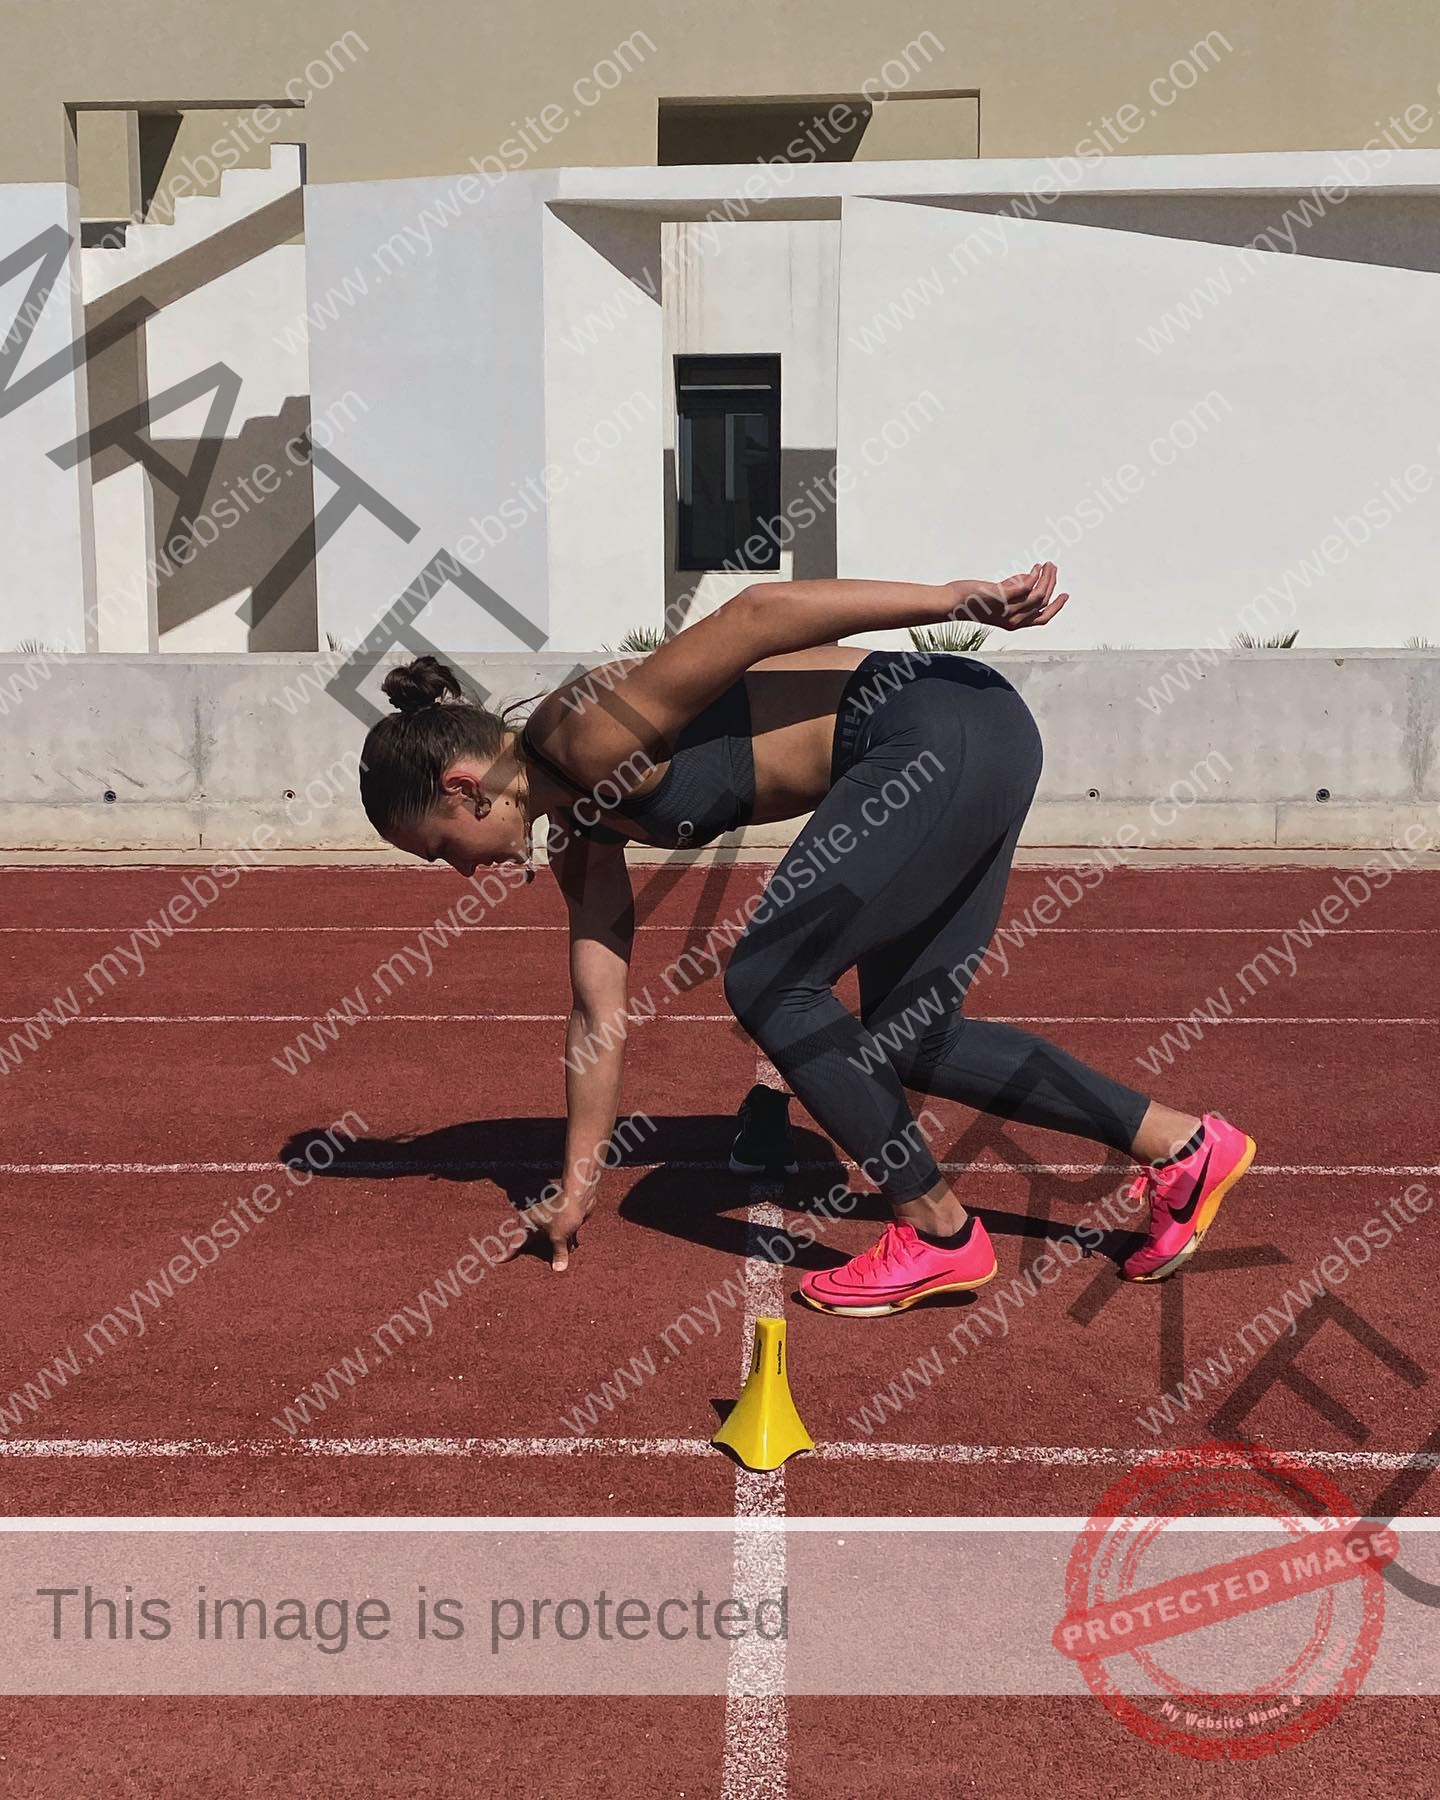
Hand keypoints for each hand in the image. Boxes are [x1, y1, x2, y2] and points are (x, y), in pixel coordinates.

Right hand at [505, 1184, 595, 1271]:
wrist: (580, 1194)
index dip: (505, 1253)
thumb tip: (558, 1269)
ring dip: (550, 1251)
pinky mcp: (560, 1223)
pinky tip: (570, 1252)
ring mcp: (547, 1222)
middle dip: (529, 1254)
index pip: (514, 1243)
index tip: (494, 1260)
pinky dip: (562, 1245)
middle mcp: (534, 1222)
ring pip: (545, 1241)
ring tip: (548, 1263)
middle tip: (519, 1268)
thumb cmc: (564, 1211)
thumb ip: (558, 1254)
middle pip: (529, 1243)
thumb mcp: (559, 1236)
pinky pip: (558, 1238)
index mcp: (527, 1222)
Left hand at [954, 563, 1068, 631]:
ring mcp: (1007, 610)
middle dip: (1052, 584)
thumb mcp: (998, 596)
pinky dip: (1034, 575)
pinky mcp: (1001, 598)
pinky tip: (1035, 567)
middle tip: (1053, 568)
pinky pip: (1026, 587)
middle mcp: (1013, 620)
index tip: (1065, 594)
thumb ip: (1015, 588)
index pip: (1042, 618)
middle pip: (1043, 602)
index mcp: (1014, 623)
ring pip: (1037, 594)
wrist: (952, 603)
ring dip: (1046, 577)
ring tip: (1046, 564)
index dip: (1056, 607)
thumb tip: (1030, 577)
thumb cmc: (972, 600)